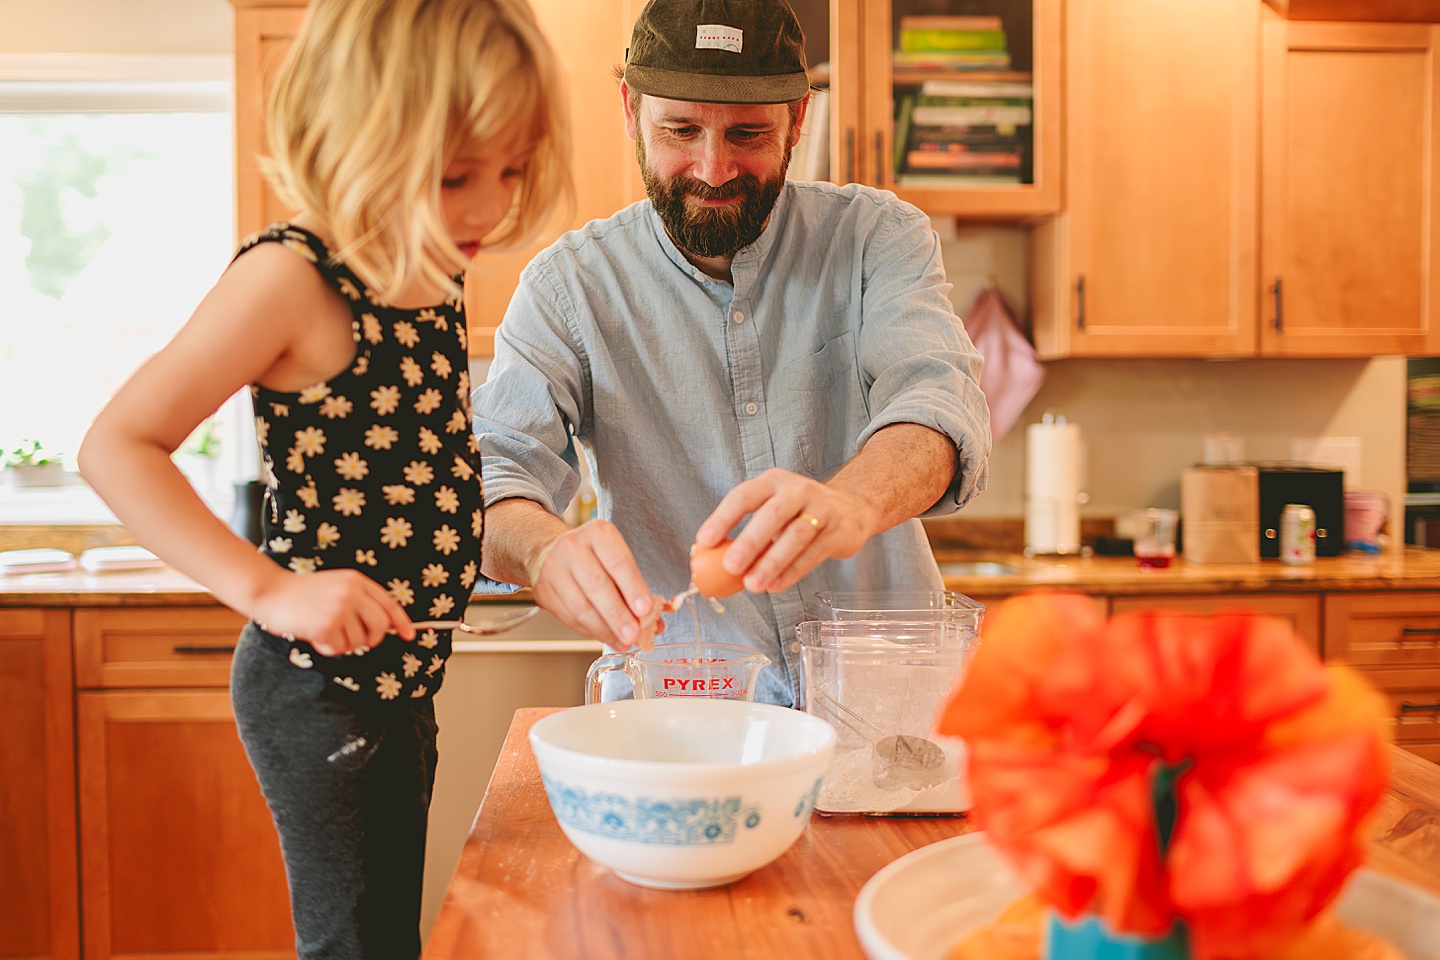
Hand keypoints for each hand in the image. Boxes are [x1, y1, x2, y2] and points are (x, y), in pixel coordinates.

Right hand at [250, 568, 413, 655]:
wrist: (270, 591)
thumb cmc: (302, 593)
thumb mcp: (336, 586)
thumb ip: (358, 600)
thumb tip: (383, 625)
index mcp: (356, 581)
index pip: (388, 603)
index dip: (402, 621)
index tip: (409, 635)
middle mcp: (352, 593)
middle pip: (379, 626)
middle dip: (371, 639)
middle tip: (357, 641)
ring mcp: (339, 608)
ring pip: (358, 641)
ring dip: (343, 643)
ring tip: (325, 631)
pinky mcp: (326, 625)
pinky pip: (338, 648)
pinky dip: (328, 648)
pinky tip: (315, 635)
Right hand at [529, 518, 666, 650]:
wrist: (551, 552)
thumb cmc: (592, 555)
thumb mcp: (616, 555)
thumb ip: (634, 585)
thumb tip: (653, 619)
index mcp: (598, 534)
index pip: (618, 561)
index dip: (633, 587)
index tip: (645, 609)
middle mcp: (573, 548)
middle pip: (597, 585)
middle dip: (618, 614)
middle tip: (634, 633)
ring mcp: (555, 570)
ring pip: (580, 606)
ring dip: (605, 628)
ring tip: (623, 641)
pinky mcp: (544, 592)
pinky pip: (570, 617)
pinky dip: (591, 631)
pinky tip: (606, 636)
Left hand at [693, 467, 875, 593]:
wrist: (851, 509)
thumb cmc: (800, 512)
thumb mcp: (773, 509)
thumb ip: (746, 530)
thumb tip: (710, 559)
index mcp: (773, 482)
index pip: (743, 496)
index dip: (722, 518)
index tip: (704, 542)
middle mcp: (798, 490)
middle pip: (773, 514)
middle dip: (750, 542)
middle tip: (730, 566)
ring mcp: (821, 509)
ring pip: (796, 535)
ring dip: (772, 562)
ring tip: (752, 585)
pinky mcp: (838, 531)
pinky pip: (812, 553)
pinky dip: (792, 572)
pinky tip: (775, 585)